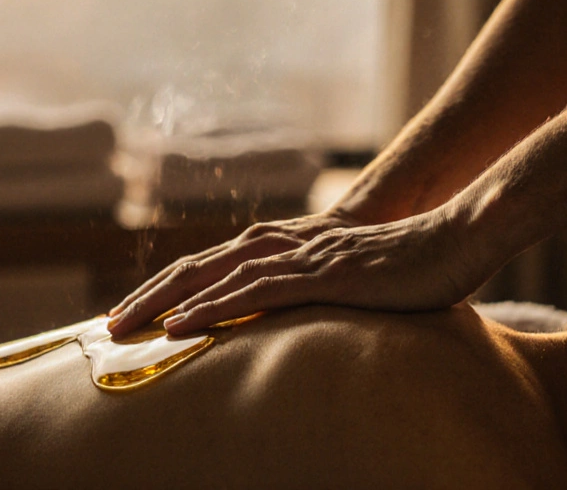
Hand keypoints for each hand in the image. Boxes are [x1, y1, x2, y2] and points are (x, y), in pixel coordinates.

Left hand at [107, 209, 473, 336]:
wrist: (460, 238)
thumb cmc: (414, 268)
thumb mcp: (358, 285)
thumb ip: (326, 297)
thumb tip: (309, 328)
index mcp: (291, 248)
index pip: (215, 267)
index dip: (172, 289)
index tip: (138, 316)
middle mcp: (287, 246)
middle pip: (200, 266)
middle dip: (148, 295)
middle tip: (106, 327)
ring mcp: (304, 257)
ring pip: (216, 276)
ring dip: (163, 302)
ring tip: (123, 328)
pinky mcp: (325, 275)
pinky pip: (256, 292)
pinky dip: (212, 307)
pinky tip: (180, 327)